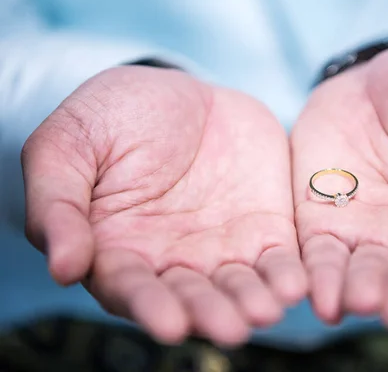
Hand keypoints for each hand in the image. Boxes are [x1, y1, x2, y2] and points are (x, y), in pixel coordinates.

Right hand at [21, 66, 306, 344]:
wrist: (178, 91)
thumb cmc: (111, 116)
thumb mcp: (68, 144)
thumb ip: (58, 203)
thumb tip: (63, 266)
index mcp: (120, 250)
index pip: (133, 288)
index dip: (151, 306)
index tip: (170, 324)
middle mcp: (173, 260)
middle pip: (193, 296)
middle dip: (213, 313)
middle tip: (233, 328)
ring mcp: (222, 246)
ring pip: (240, 285)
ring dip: (255, 301)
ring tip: (270, 309)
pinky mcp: (264, 228)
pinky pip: (278, 257)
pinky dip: (288, 273)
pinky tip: (299, 283)